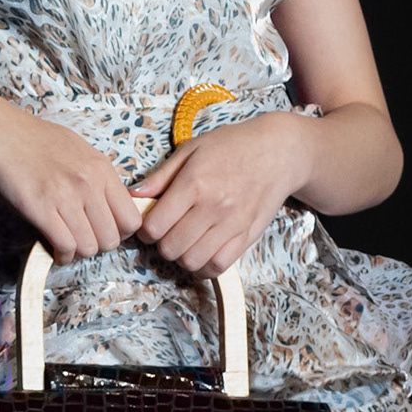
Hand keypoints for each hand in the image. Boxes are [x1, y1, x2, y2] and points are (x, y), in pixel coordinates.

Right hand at [0, 94, 142, 264]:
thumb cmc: (33, 140)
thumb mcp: (78, 150)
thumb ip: (97, 177)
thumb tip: (109, 204)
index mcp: (102, 169)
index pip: (131, 218)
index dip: (120, 232)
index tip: (105, 231)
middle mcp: (89, 184)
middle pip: (112, 238)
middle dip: (98, 245)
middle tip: (82, 239)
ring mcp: (66, 197)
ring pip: (89, 247)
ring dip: (78, 252)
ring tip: (66, 243)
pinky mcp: (41, 209)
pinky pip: (65, 246)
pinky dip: (61, 255)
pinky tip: (54, 249)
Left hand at [130, 113, 312, 276]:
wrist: (278, 152)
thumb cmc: (233, 146)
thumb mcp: (192, 149)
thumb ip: (161, 175)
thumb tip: (133, 195)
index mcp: (194, 183)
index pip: (154, 226)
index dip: (145, 230)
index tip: (150, 224)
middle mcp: (212, 206)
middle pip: (171, 248)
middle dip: (161, 244)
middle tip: (167, 233)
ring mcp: (232, 224)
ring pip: (192, 261)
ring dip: (182, 256)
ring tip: (185, 242)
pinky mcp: (247, 236)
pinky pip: (219, 266)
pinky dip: (205, 265)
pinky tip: (202, 251)